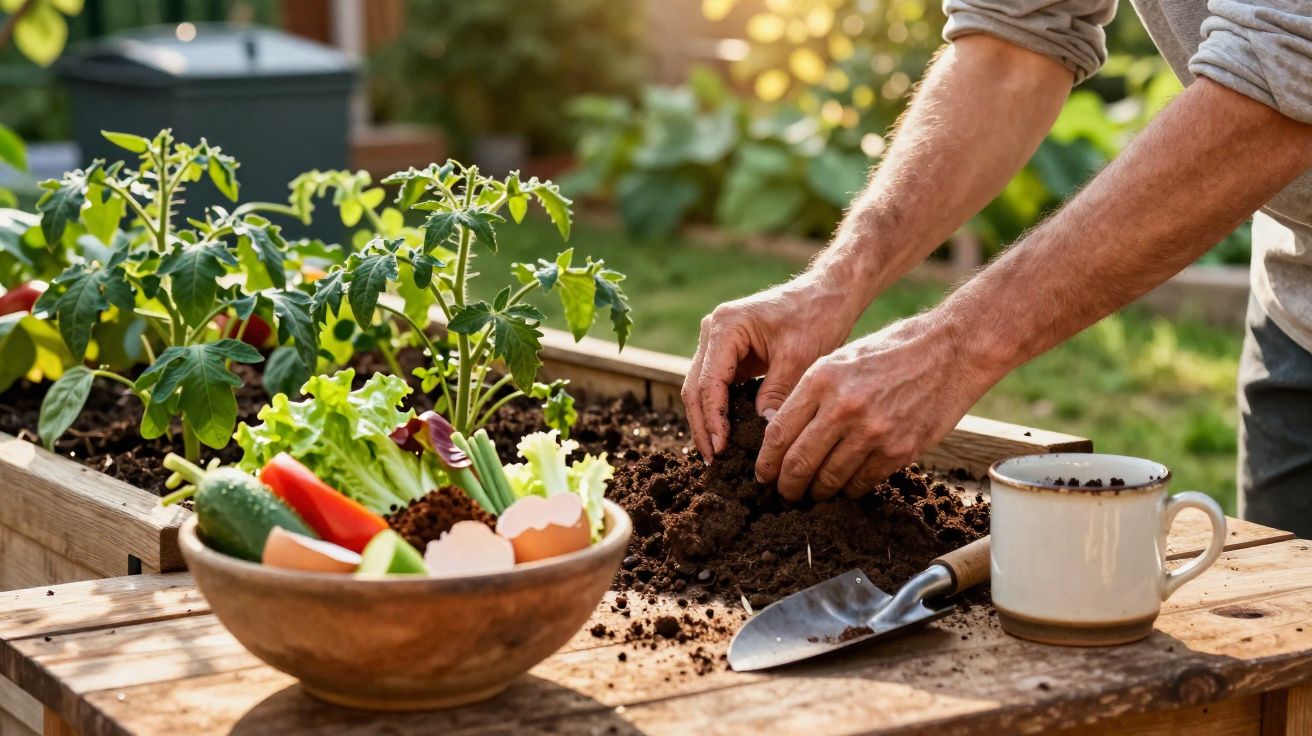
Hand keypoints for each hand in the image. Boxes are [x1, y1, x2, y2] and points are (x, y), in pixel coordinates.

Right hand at [682, 273, 858, 459]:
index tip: (722, 449)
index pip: (709, 382)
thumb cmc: (816, 317)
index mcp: (725, 326)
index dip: (713, 419)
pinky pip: (716, 386)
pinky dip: (718, 411)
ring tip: (716, 454)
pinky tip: (726, 436)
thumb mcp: (800, 357)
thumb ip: (778, 393)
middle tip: (713, 459)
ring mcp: (718, 342)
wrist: (828, 293)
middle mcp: (714, 331)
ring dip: (707, 421)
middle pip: (695, 387)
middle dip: (703, 426)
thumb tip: (763, 432)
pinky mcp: (729, 353)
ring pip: (701, 389)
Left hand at [754, 313, 989, 500]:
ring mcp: (873, 431)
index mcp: (821, 379)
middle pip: (798, 463)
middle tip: (784, 493)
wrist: (951, 351)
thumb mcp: (841, 359)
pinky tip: (845, 486)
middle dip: (786, 486)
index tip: (763, 474)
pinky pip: (862, 483)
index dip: (766, 461)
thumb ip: (811, 394)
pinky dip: (849, 489)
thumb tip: (783, 434)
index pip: (778, 433)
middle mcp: (843, 407)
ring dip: (816, 493)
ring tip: (813, 494)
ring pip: (828, 479)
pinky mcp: (899, 450)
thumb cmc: (892, 351)